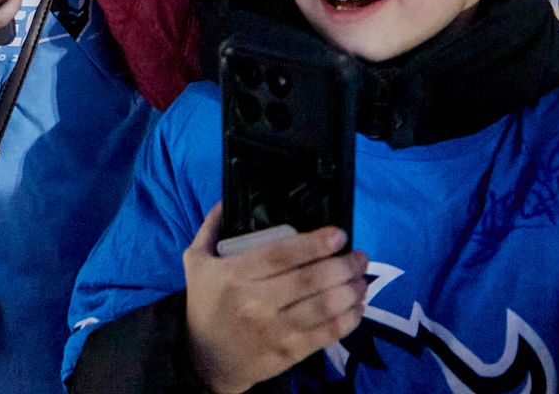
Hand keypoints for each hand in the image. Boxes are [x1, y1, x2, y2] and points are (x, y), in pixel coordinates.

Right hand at [184, 205, 368, 393]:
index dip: (314, 244)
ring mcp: (274, 331)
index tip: (339, 234)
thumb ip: (210, 229)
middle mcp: (254, 303)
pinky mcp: (289, 353)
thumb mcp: (196, 262)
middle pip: (308, 281)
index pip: (279, 255)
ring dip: (350, 292)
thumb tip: (228, 200)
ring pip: (323, 308)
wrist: (204, 357)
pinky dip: (349, 319)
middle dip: (342, 266)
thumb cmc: (204, 303)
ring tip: (362, 279)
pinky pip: (326, 334)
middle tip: (359, 256)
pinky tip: (357, 306)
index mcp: (233, 275)